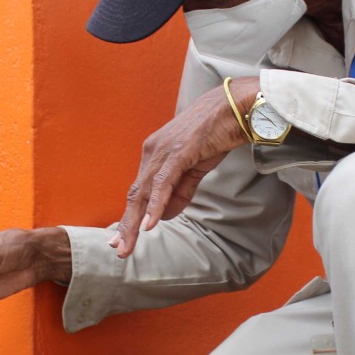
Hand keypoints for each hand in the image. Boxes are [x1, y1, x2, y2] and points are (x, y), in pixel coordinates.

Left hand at [112, 76, 257, 258]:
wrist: (235, 106)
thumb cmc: (217, 133)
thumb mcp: (197, 167)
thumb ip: (181, 191)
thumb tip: (164, 215)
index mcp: (156, 154)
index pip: (139, 191)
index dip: (130, 216)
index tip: (122, 238)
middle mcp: (153, 152)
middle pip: (135, 194)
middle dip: (126, 225)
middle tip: (119, 249)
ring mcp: (164, 151)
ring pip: (144, 192)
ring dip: (135, 221)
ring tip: (128, 244)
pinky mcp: (179, 151)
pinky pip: (163, 183)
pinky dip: (155, 204)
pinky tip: (150, 224)